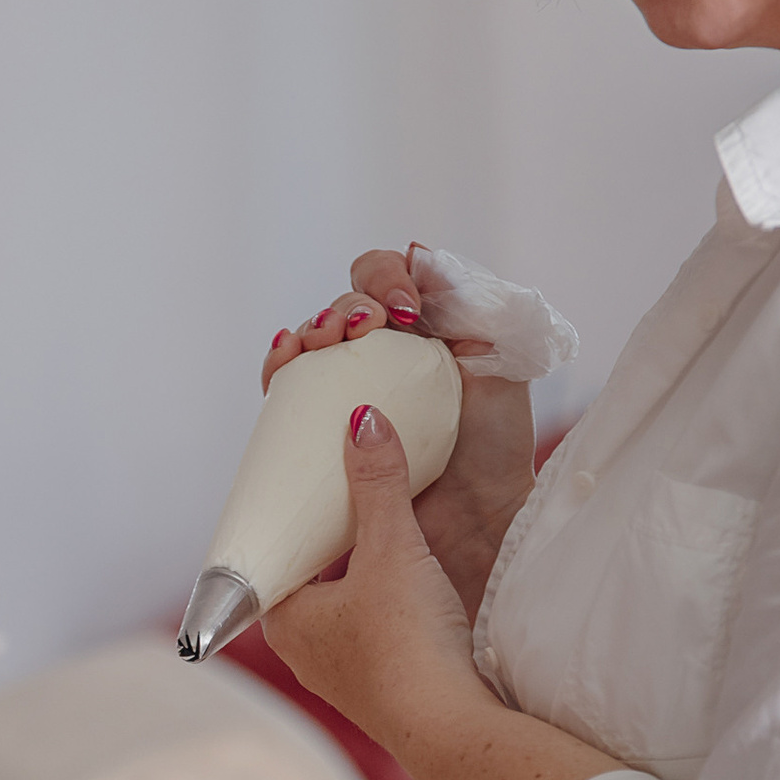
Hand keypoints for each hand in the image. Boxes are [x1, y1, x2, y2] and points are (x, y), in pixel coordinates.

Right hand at [260, 245, 574, 624]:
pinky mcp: (322, 432)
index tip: (404, 308)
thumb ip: (474, 308)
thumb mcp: (501, 367)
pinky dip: (278, 366)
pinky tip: (283, 363)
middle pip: (342, 305)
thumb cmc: (496, 450)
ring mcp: (349, 392)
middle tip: (361, 330)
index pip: (388, 276)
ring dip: (307, 332)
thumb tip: (422, 255)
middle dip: (345, 307)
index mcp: (424, 329)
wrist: (476, 525)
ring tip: (319, 346)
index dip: (385, 277)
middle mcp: (383, 355)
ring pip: (310, 340)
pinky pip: (286, 388)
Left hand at [263, 401, 480, 755]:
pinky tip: (416, 585)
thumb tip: (363, 419)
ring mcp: (343, 677)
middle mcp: (304, 654)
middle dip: (334, 542)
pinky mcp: (384, 691)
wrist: (453, 725)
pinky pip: (376, 633)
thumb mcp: (391, 549)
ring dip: (364, 575)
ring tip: (388, 529)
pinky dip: (389, 605)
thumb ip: (379, 484)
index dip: (296, 520)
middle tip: (355, 493)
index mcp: (284, 620)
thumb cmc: (407, 642)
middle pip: (313, 579)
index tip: (316, 485)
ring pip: (345, 607)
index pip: (278, 556)